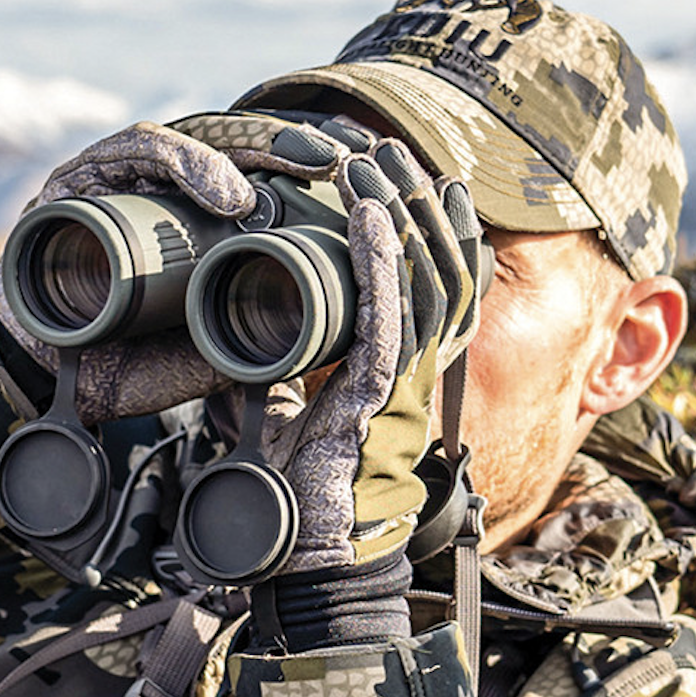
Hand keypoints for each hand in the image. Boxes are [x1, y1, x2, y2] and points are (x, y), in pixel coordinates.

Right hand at [0, 116, 350, 423]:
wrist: (38, 378)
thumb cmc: (117, 364)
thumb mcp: (196, 358)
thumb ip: (242, 345)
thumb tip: (305, 341)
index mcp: (193, 228)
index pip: (260, 181)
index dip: (309, 175)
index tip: (360, 182)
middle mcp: (159, 195)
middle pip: (236, 150)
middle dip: (295, 148)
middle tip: (343, 160)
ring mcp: (119, 180)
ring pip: (198, 138)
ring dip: (255, 149)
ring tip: (305, 170)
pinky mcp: (79, 179)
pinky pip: (137, 150)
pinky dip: (184, 161)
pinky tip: (230, 192)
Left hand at [251, 138, 484, 648]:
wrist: (309, 545)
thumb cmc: (304, 482)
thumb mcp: (297, 404)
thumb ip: (292, 363)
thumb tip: (254, 330)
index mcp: (407, 367)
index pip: (439, 284)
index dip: (437, 228)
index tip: (421, 179)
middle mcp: (419, 366)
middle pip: (440, 268)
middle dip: (419, 204)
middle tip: (391, 151)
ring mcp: (406, 377)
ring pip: (422, 278)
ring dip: (400, 214)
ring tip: (376, 162)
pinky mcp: (381, 389)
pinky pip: (390, 311)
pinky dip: (380, 259)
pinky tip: (370, 214)